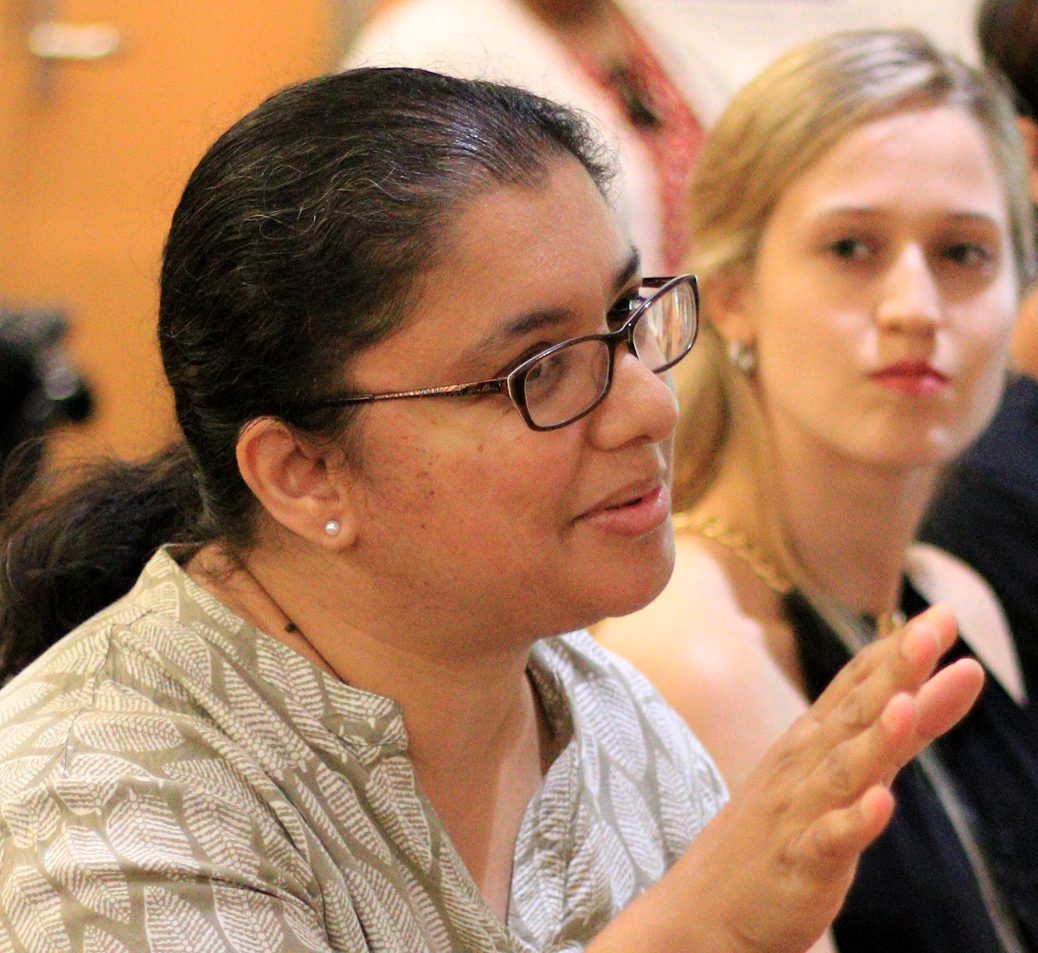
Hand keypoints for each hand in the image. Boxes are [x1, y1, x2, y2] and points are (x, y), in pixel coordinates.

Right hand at [668, 605, 983, 952]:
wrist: (707, 906)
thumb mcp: (847, 775)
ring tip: (905, 704)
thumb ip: (906, 728)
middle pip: (854, 712)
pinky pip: (826, 841)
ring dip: (875, 737)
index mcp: (814, 740)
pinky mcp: (796, 864)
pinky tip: (880, 805)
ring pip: (842, 770)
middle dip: (893, 669)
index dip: (897, 649)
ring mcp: (798, 813)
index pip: (857, 683)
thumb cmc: (782, 830)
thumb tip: (962, 672)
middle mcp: (804, 765)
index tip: (941, 614)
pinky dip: (853, 822)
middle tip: (931, 628)